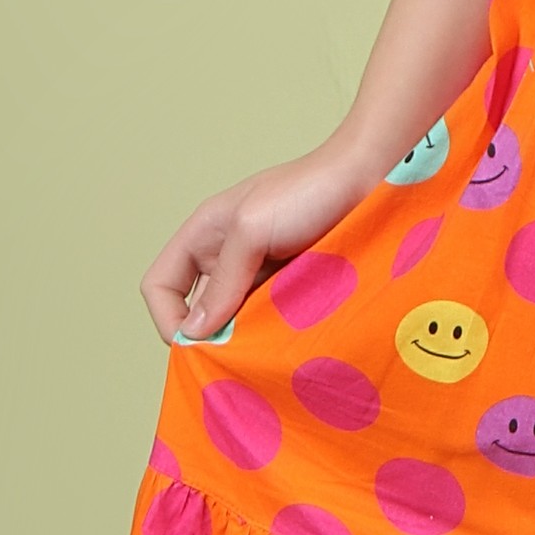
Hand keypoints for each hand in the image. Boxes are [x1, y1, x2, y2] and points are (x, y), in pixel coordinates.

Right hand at [142, 137, 382, 345]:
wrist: (372, 178)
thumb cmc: (309, 191)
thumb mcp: (253, 230)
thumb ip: (222, 281)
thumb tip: (194, 332)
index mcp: (204, 235)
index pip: (161, 286)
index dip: (169, 318)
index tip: (198, 345)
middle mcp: (227, 257)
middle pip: (199, 311)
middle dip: (213, 336)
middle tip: (239, 356)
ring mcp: (261, 273)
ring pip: (237, 321)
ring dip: (249, 338)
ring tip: (271, 347)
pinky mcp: (292, 286)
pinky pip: (271, 320)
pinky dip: (276, 333)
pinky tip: (293, 339)